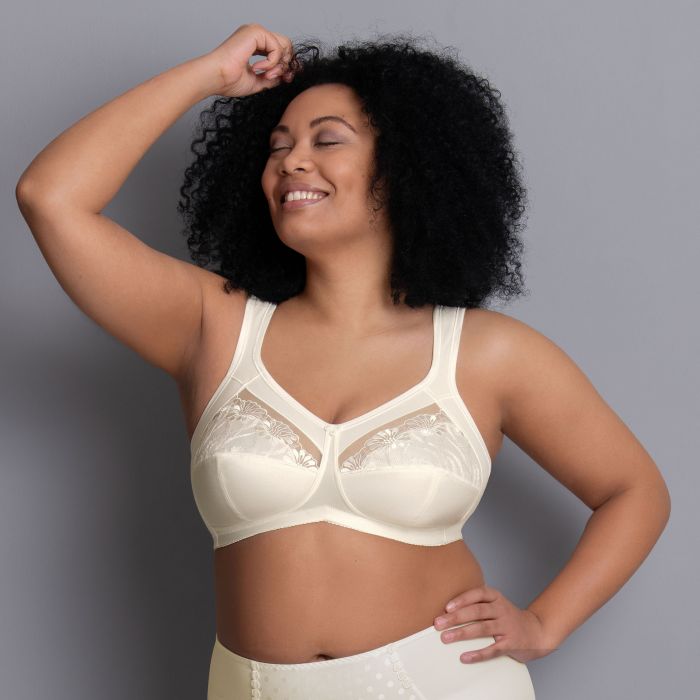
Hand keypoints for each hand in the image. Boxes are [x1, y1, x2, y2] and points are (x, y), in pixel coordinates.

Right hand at [204, 23, 296, 97]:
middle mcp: (255, 36)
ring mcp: (255, 32)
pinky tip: (258, 68)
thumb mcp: (258, 81)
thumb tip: (284, 77)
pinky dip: (272, 62)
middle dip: (286, 64)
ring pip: (283, 44)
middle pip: (285, 45)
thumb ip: (271, 77)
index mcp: (254, 44)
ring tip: (266, 75)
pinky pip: (276, 47)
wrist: (217, 77)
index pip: (279, 50)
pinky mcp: (255, 32)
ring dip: (279, 64)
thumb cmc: (229, 81)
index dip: (285, 65)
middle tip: (277, 78)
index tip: (284, 80)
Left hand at [433, 585, 555, 663]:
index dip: (462, 600)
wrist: (536, 631)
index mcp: (496, 597)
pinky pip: (493, 649)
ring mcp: (507, 627)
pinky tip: (465, 657)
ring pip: (482, 629)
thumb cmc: (508, 617)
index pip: (477, 594)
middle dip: (456, 618)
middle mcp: (501, 610)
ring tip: (446, 638)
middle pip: (476, 612)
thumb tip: (447, 610)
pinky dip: (478, 654)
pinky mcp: (511, 644)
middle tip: (438, 624)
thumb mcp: (496, 604)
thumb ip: (477, 604)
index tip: (447, 607)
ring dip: (462, 633)